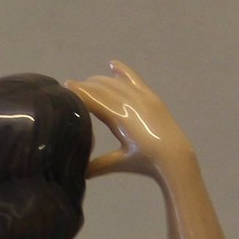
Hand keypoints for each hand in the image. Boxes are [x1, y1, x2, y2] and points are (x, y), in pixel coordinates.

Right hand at [67, 62, 191, 177]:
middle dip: (85, 87)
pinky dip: (123, 71)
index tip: (64, 87)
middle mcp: (129, 103)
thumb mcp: (119, 162)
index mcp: (119, 118)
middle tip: (70, 88)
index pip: (93, 100)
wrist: (174, 157)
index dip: (78, 92)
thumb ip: (97, 165)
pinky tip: (112, 64)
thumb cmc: (145, 162)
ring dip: (100, 82)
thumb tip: (77, 174)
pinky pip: (134, 79)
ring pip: (115, 84)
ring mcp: (141, 97)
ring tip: (87, 83)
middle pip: (102, 89)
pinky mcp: (151, 96)